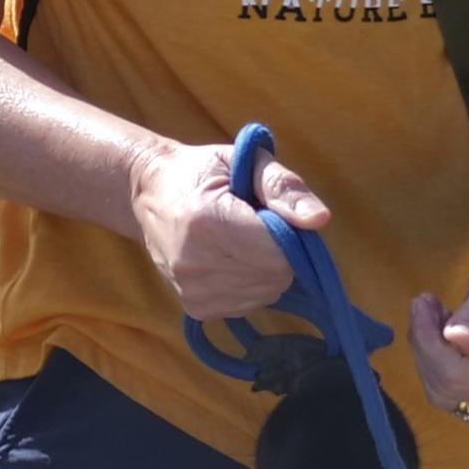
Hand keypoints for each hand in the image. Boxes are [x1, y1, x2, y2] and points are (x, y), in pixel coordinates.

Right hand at [131, 134, 326, 318]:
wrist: (150, 194)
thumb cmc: (202, 172)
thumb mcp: (243, 160)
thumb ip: (282, 187)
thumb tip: (319, 220)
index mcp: (207, 221)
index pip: (278, 253)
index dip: (287, 235)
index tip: (270, 215)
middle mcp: (194, 263)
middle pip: (274, 276)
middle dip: (278, 253)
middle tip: (254, 226)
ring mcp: (192, 291)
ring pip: (266, 294)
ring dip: (266, 270)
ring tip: (239, 242)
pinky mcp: (195, 308)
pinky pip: (249, 304)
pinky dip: (251, 284)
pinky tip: (231, 261)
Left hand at [409, 222, 468, 427]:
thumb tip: (455, 339)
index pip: (457, 373)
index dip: (428, 342)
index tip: (421, 302)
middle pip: (448, 387)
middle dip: (427, 346)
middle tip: (427, 305)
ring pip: (443, 393)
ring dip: (430, 355)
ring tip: (440, 317)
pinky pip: (451, 395)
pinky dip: (439, 366)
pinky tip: (447, 338)